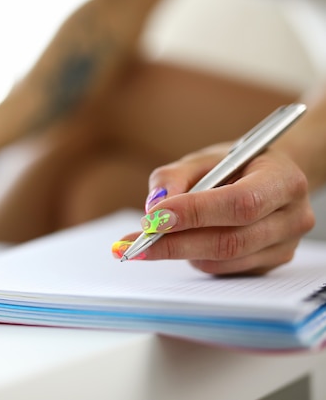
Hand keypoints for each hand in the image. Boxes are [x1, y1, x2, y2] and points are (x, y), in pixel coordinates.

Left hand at [115, 143, 314, 274]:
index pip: (240, 202)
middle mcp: (292, 216)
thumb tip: (153, 207)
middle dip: (176, 243)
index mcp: (283, 180)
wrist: (268, 178)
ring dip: (181, 252)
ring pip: (224, 260)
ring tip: (151, 241)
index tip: (153, 219)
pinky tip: (178, 244)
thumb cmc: (234, 165)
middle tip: (136, 243)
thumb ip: (174, 177)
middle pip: (231, 240)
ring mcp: (284, 245)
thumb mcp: (203, 159)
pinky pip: (224, 270)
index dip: (195, 213)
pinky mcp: (270, 264)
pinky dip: (194, 258)